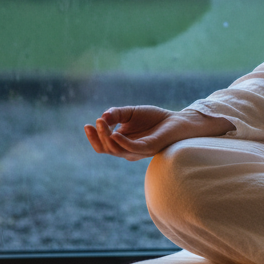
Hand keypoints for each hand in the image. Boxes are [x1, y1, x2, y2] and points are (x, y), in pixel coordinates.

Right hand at [84, 106, 234, 160]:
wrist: (177, 120)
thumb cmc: (155, 118)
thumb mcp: (130, 112)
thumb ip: (116, 114)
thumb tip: (102, 117)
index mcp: (123, 143)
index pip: (103, 146)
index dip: (93, 138)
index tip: (86, 125)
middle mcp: (128, 150)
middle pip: (106, 149)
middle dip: (98, 136)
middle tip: (96, 122)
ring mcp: (138, 151)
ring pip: (116, 150)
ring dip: (107, 137)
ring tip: (103, 123)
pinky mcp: (148, 148)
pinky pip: (131, 149)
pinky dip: (121, 143)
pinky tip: (114, 134)